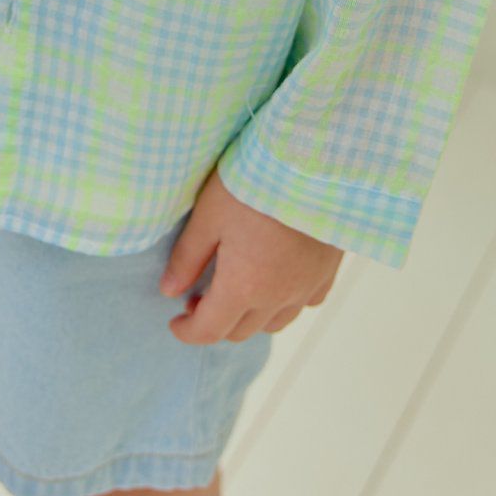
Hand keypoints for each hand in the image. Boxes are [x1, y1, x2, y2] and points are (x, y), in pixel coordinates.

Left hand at [158, 166, 343, 342]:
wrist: (313, 163)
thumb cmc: (254, 183)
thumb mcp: (209, 215)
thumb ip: (187, 257)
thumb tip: (168, 291)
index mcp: (243, 287)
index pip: (210, 330)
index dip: (187, 332)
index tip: (175, 322)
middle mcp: (277, 298)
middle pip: (241, 331)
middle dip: (214, 321)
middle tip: (198, 297)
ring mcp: (306, 287)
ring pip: (274, 323)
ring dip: (249, 317)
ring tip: (235, 290)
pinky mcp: (327, 271)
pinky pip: (305, 303)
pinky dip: (285, 302)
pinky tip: (276, 280)